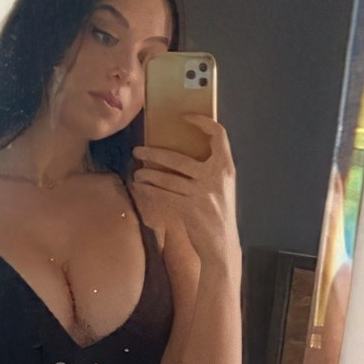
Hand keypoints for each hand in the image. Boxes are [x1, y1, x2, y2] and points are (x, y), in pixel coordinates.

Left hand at [131, 115, 238, 266]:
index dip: (203, 122)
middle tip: (138, 150)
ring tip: (137, 172)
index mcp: (227, 169)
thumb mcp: (221, 189)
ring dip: (148, 174)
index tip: (185, 117)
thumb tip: (183, 154)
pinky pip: (165, 196)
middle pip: (179, 158)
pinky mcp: (190, 209)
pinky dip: (150, 191)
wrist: (222, 246)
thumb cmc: (218, 216)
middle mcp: (215, 178)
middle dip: (154, 153)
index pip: (219, 135)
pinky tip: (141, 188)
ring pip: (167, 178)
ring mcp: (203, 194)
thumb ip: (209, 171)